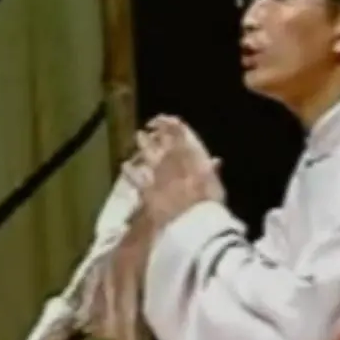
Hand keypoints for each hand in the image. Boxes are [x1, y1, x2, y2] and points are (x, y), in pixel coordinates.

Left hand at [123, 115, 224, 230]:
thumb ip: (212, 171)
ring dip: (144, 144)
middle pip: (164, 142)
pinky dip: (130, 171)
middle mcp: (174, 162)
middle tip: (152, 123)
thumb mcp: (216, 186)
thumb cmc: (210, 204)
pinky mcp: (147, 190)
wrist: (192, 221)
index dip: (174, 126)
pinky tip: (124, 164)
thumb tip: (216, 160)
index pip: (182, 136)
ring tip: (139, 135)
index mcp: (193, 158)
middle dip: (158, 131)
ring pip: (149, 154)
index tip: (170, 119)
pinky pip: (136, 178)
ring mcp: (159, 175)